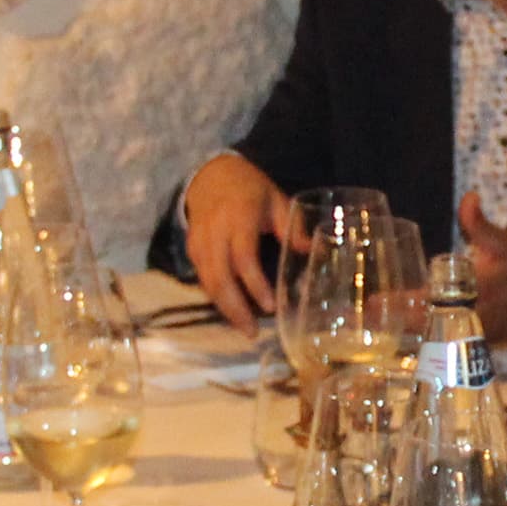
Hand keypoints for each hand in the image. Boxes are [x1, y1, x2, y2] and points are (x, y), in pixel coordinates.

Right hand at [183, 153, 288, 331]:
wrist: (210, 173)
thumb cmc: (250, 187)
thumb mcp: (277, 199)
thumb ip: (293, 226)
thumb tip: (314, 252)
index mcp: (240, 217)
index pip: (244, 258)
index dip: (255, 285)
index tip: (269, 306)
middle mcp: (216, 231)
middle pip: (219, 277)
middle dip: (235, 308)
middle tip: (252, 332)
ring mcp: (200, 240)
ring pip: (207, 281)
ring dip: (224, 308)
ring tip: (243, 328)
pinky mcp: (192, 247)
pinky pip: (202, 277)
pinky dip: (215, 297)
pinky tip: (231, 310)